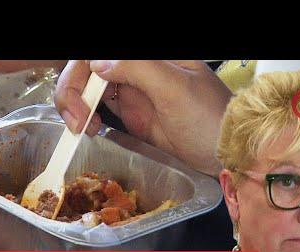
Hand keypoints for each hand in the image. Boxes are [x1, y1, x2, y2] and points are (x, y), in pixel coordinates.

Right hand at [54, 60, 232, 175]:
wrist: (225, 151)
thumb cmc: (210, 118)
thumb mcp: (175, 88)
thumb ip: (137, 68)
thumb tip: (97, 62)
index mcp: (150, 54)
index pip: (101, 51)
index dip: (83, 68)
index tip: (84, 93)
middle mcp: (138, 65)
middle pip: (89, 66)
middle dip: (73, 89)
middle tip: (76, 118)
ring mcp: (133, 88)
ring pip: (90, 86)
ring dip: (77, 104)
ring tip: (81, 126)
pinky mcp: (132, 112)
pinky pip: (100, 107)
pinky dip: (87, 117)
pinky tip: (89, 129)